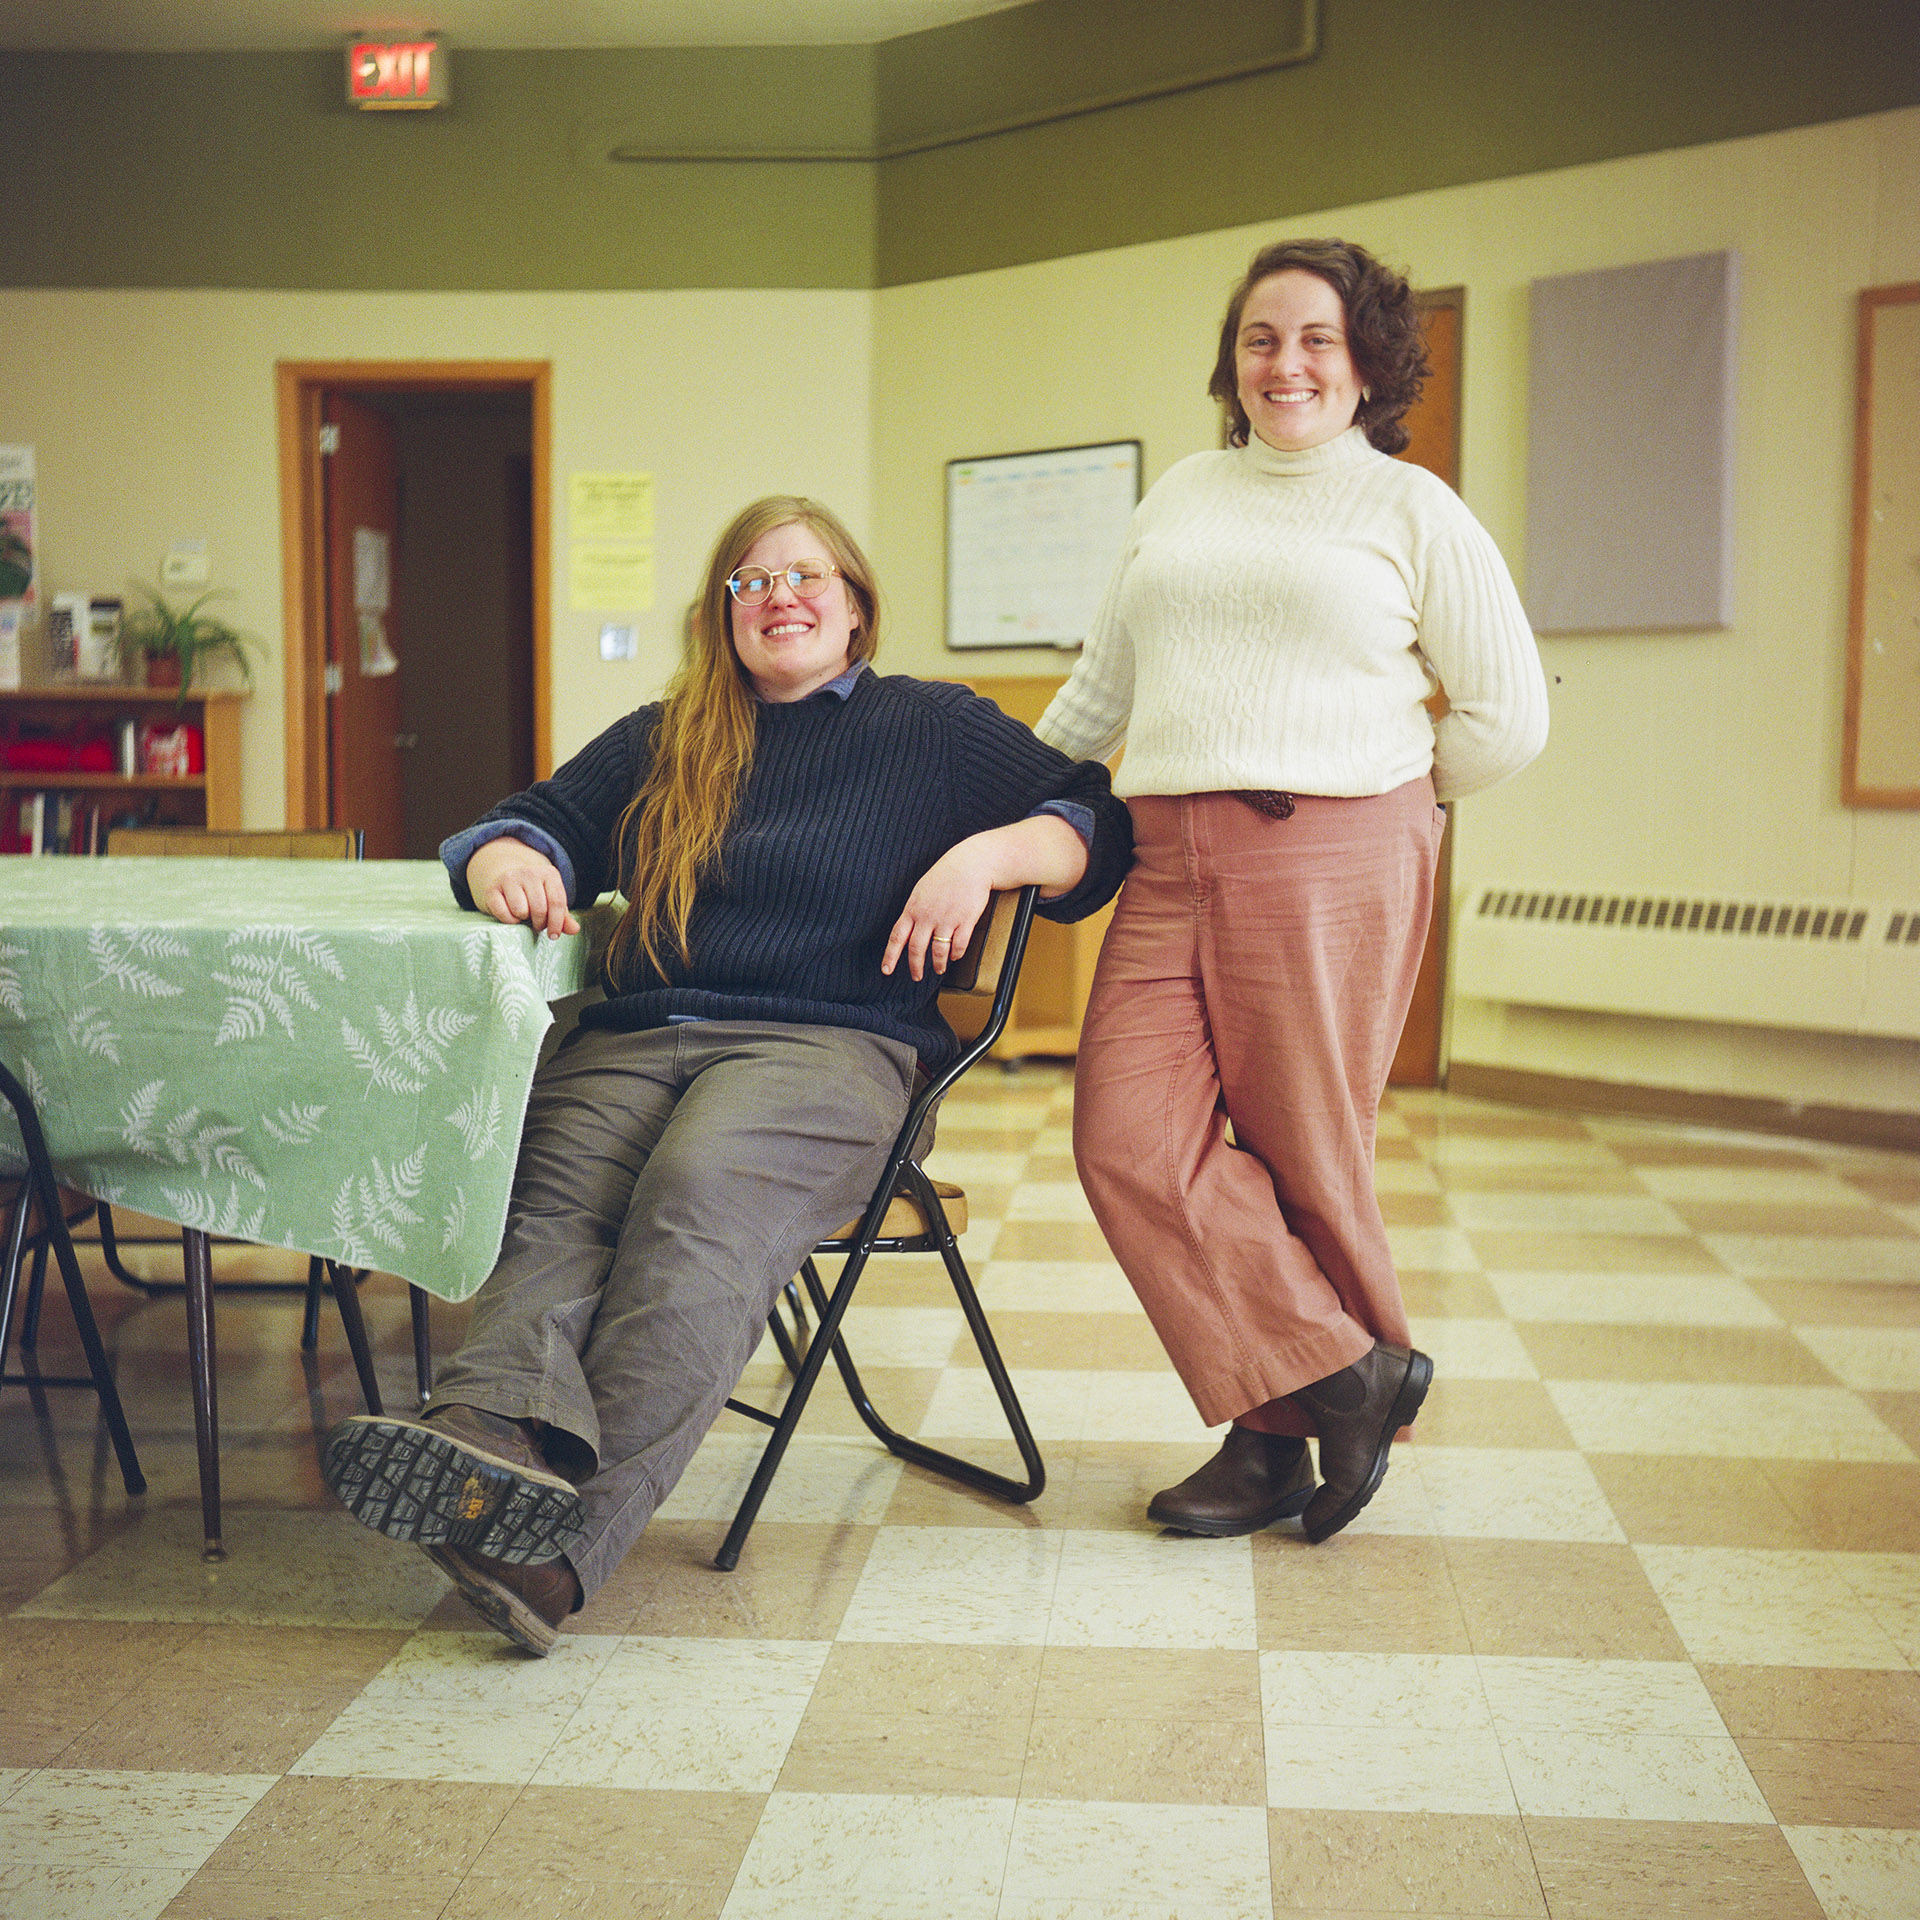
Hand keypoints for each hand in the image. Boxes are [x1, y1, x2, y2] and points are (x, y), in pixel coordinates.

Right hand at [465, 838, 578, 938]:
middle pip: (539, 908)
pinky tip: (512, 916)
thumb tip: (574, 929)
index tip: (554, 936)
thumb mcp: (551, 902)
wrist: (507, 878)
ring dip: (523, 919)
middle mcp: (529, 872)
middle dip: (540, 923)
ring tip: (525, 916)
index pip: (557, 902)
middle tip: (538, 925)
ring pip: (521, 910)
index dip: (557, 923)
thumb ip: (564, 917)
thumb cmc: (535, 895)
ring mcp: (509, 878)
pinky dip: (509, 920)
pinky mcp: (492, 889)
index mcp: (549, 873)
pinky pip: (503, 913)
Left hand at [882, 841, 993, 980]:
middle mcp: (927, 916)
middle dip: (915, 967)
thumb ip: (913, 912)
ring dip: (938, 964)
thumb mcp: (920, 892)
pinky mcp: (965, 920)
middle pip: (916, 949)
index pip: (897, 937)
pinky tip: (956, 956)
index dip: (890, 956)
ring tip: (939, 969)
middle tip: (917, 977)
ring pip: (938, 951)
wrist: (969, 865)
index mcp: (913, 909)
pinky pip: (959, 945)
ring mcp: (947, 919)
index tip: (886, 970)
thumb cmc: (945, 877)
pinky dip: (956, 954)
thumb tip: (908, 931)